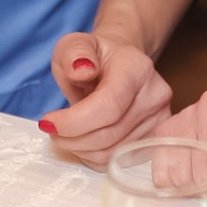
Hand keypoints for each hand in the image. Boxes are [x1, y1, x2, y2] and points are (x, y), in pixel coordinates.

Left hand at [39, 29, 172, 164]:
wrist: (121, 64)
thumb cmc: (95, 57)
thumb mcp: (74, 45)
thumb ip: (74, 53)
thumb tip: (81, 71)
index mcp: (136, 69)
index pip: (109, 105)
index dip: (74, 122)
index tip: (47, 123)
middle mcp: (155, 95)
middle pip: (110, 134)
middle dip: (72, 138)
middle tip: (52, 130)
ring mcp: (158, 120)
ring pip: (113, 153)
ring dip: (80, 149)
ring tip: (66, 134)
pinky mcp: (154, 139)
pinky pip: (118, 161)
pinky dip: (93, 157)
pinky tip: (84, 140)